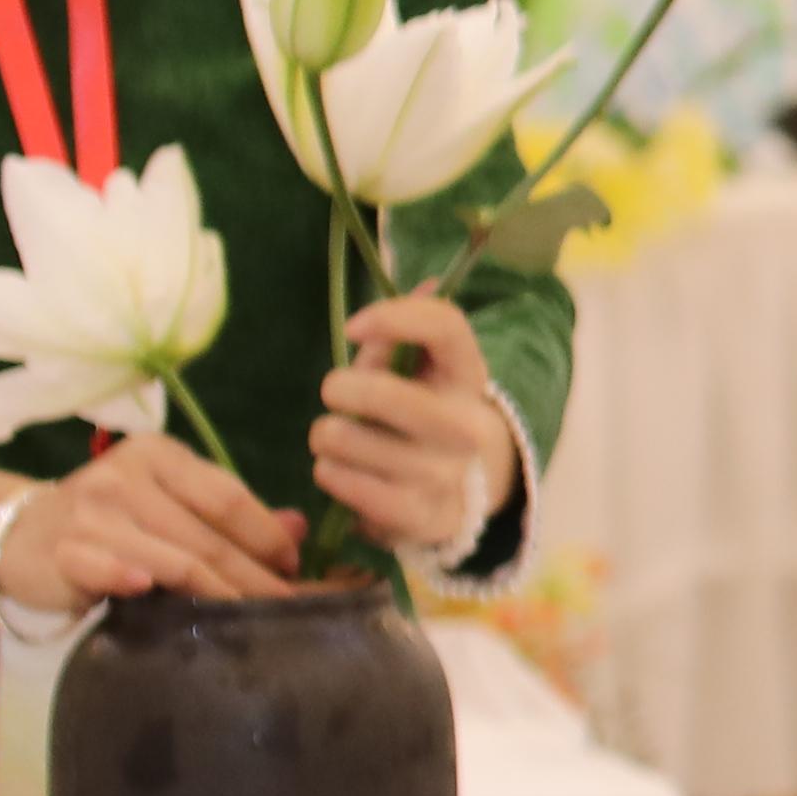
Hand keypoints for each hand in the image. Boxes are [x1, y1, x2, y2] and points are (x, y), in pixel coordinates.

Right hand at [8, 430, 303, 605]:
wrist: (17, 531)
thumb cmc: (109, 520)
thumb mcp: (166, 501)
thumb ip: (226, 513)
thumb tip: (299, 528)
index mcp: (158, 455)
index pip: (228, 497)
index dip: (268, 535)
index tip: (293, 567)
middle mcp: (125, 477)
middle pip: (208, 536)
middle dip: (255, 576)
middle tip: (285, 606)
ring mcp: (93, 514)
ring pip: (175, 559)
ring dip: (219, 593)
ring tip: (249, 619)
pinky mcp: (65, 551)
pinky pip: (109, 568)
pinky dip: (131, 580)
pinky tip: (150, 591)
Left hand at [312, 293, 512, 558]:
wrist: (457, 493)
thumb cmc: (419, 414)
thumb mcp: (416, 373)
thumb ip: (402, 334)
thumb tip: (429, 280)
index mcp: (468, 376)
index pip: (445, 326)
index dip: (394, 317)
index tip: (353, 327)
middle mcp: (465, 425)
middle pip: (382, 392)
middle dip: (340, 389)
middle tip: (337, 395)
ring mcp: (443, 474)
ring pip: (344, 438)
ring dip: (328, 435)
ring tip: (343, 440)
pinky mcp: (416, 515)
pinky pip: (338, 480)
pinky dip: (329, 472)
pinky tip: (345, 471)